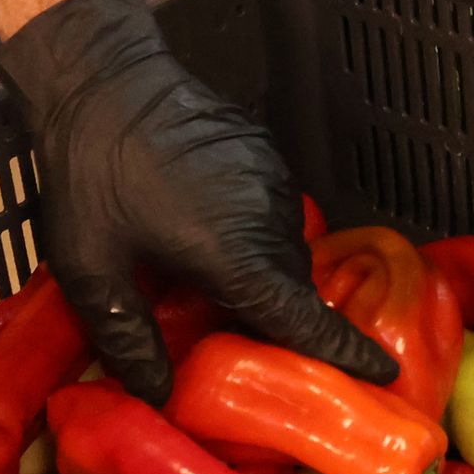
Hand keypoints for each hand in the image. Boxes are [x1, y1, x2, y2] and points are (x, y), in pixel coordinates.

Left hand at [0, 0, 392, 401]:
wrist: (101, 79)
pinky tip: (209, 230)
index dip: (345, 351)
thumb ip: (127, 338)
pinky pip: (275, 211)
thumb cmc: (90, 177)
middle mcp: (267, 218)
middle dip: (277, 318)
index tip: (384, 371)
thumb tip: (159, 394)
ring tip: (213, 279)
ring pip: (285, 250)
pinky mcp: (264, 152)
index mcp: (234, 255)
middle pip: (293, 289)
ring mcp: (271, 179)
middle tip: (236, 337)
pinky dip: (256, 233)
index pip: (305, 319)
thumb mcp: (90, 270)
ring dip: (264, 273)